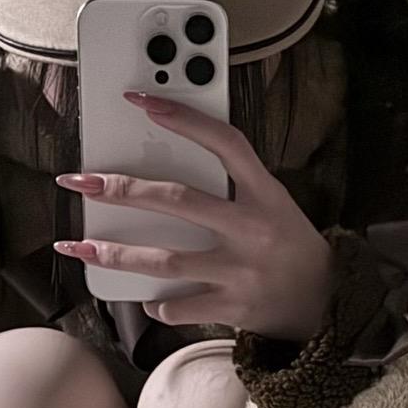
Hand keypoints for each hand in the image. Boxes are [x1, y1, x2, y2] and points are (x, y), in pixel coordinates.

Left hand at [54, 93, 332, 337]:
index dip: (185, 118)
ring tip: (81, 247)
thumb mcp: (273, 205)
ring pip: (166, 259)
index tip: (143, 101)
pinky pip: (179, 304)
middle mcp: (254, 228)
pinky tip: (148, 296)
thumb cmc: (289, 246)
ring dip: (116, 254)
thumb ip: (233, 186)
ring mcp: (242, 270)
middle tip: (81, 182)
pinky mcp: (233, 306)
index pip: (226, 143)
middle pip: (178, 200)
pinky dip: (156, 301)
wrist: (326, 303)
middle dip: (122, 190)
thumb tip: (167, 169)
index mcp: (266, 194)